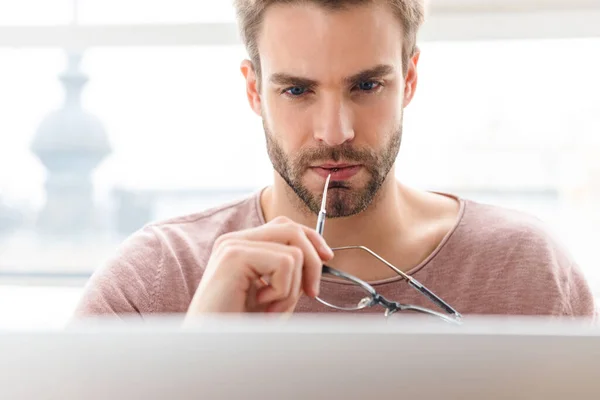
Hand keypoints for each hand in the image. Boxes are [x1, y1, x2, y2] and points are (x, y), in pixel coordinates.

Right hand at [185, 216, 333, 315]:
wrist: (212, 350)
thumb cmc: (241, 326)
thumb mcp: (274, 293)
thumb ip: (291, 272)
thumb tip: (320, 255)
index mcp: (242, 246)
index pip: (284, 225)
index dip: (311, 238)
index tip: (328, 259)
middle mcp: (235, 240)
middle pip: (291, 229)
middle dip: (312, 262)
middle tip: (310, 293)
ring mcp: (233, 245)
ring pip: (293, 250)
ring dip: (292, 287)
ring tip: (273, 308)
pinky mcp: (235, 255)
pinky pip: (285, 262)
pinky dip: (283, 290)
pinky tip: (262, 305)